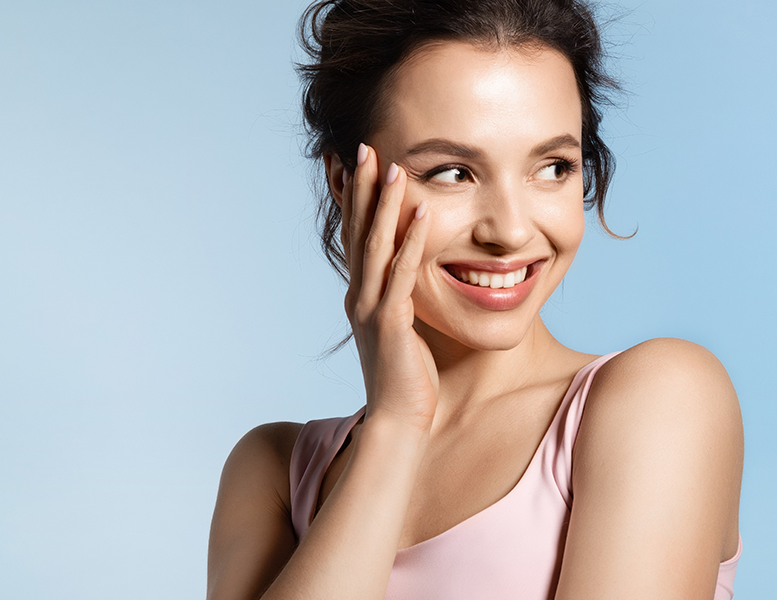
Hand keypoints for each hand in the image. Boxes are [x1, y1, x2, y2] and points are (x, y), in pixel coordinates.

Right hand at [340, 142, 437, 428]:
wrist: (398, 423)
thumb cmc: (407, 380)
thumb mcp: (401, 331)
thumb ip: (402, 302)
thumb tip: (413, 281)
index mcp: (361, 296)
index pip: (355, 237)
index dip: (353, 199)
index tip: (354, 163)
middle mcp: (359, 296)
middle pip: (357, 231)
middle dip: (361, 188)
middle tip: (363, 146)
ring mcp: (371, 309)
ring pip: (375, 246)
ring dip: (384, 205)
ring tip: (393, 166)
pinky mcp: (391, 325)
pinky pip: (402, 275)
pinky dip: (412, 243)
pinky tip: (423, 215)